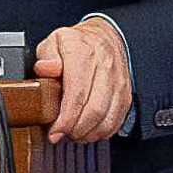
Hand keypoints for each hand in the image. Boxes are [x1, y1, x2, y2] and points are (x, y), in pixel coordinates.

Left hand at [33, 13, 138, 144]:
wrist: (104, 37)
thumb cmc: (77, 44)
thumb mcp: (54, 42)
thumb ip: (46, 55)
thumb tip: (46, 69)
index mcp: (84, 53)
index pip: (77, 93)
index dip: (66, 118)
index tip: (55, 131)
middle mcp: (105, 67)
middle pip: (93, 110)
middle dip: (75, 130)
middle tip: (62, 134)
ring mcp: (118, 82)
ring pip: (106, 119)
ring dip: (88, 133)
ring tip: (73, 133)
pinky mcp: (125, 94)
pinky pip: (116, 121)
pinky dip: (101, 132)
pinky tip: (88, 130)